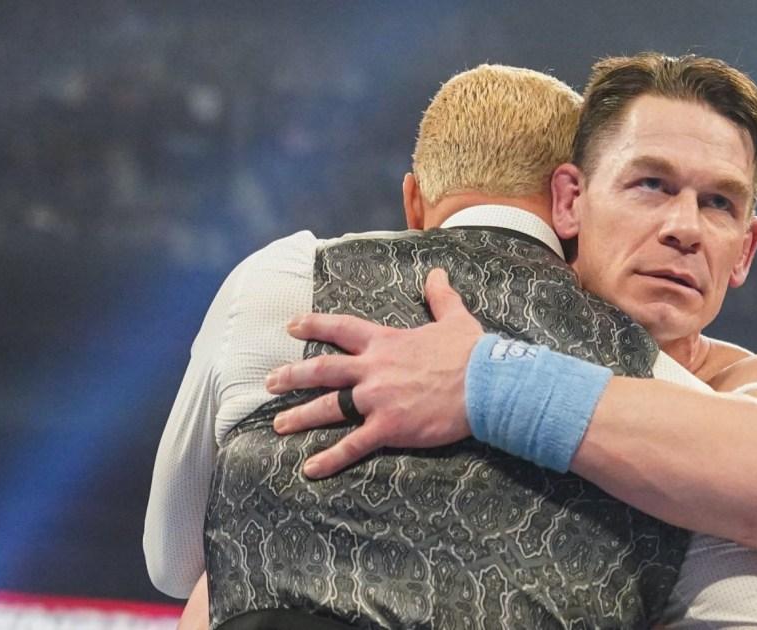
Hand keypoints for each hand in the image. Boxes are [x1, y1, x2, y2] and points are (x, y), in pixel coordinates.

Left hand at [265, 268, 484, 477]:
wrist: (486, 384)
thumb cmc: (472, 353)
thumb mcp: (455, 318)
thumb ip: (440, 296)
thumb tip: (438, 273)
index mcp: (386, 342)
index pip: (341, 328)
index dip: (314, 324)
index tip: (292, 326)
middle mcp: (374, 369)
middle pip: (323, 370)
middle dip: (292, 375)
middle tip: (270, 382)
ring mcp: (377, 399)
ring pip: (329, 407)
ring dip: (300, 416)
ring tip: (279, 424)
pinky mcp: (388, 427)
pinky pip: (352, 445)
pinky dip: (330, 458)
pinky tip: (310, 468)